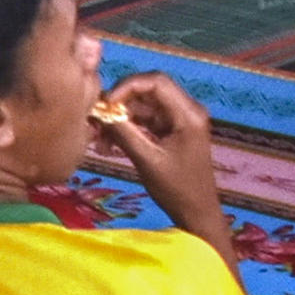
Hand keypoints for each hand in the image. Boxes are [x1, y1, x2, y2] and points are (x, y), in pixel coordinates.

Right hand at [100, 72, 228, 238]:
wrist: (197, 213)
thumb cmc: (176, 189)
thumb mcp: (146, 160)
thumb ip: (123, 132)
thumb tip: (98, 111)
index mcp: (188, 113)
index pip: (155, 81)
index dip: (126, 86)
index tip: (105, 104)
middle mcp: (187, 109)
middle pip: (148, 90)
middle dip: (120, 102)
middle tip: (98, 120)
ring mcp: (180, 119)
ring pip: (144, 105)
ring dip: (121, 117)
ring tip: (101, 138)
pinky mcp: (173, 129)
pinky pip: (146, 119)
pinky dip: (129, 127)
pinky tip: (111, 144)